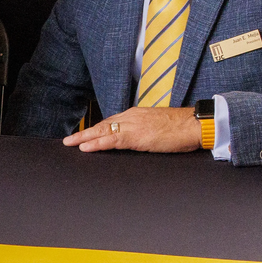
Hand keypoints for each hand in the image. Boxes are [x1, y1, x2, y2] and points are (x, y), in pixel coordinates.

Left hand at [65, 106, 202, 153]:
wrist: (193, 125)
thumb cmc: (181, 128)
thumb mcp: (158, 128)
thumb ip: (145, 132)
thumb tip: (139, 140)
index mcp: (137, 115)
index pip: (111, 122)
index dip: (96, 129)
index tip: (85, 135)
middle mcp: (131, 117)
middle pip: (103, 124)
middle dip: (85, 133)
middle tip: (68, 140)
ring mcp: (133, 125)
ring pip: (103, 131)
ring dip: (84, 138)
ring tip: (70, 144)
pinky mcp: (136, 136)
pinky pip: (111, 140)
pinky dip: (96, 143)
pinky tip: (85, 147)